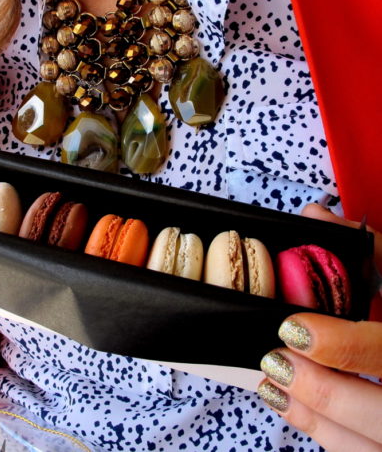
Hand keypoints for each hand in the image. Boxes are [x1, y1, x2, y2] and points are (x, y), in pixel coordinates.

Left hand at [258, 204, 381, 451]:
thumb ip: (373, 251)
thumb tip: (315, 216)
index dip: (342, 346)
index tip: (293, 329)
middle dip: (323, 391)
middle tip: (278, 360)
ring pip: (370, 447)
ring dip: (316, 416)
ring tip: (273, 379)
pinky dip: (321, 432)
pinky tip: (286, 401)